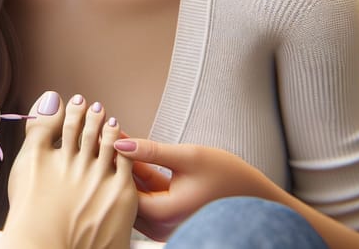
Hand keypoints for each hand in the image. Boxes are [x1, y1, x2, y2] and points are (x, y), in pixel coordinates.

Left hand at [114, 139, 275, 240]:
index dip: (109, 160)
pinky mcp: (169, 216)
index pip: (122, 188)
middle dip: (114, 162)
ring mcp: (165, 223)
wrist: (258, 200)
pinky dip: (138, 174)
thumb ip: (151, 151)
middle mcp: (161, 226)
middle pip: (125, 192)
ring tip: (112, 136)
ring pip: (135, 192)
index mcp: (164, 214)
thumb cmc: (229, 178)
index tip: (100, 133)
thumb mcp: (188, 157)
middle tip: (101, 132)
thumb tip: (119, 142)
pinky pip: (147, 194)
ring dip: (125, 166)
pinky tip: (130, 148)